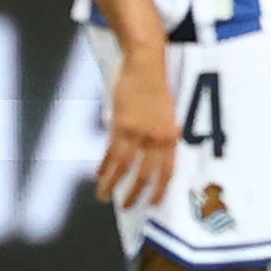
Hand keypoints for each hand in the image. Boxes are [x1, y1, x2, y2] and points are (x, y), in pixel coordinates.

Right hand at [97, 50, 179, 212]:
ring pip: (124, 167)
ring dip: (112, 184)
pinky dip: (104, 166)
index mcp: (171, 136)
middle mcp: (157, 138)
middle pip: (145, 174)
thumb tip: (148, 153)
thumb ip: (160, 133)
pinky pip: (111, 152)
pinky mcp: (121, 125)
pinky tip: (98, 175)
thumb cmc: (155, 86)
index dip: (160, 190)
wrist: (145, 64)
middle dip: (135, 194)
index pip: (167, 171)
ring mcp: (139, 132)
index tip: (153, 204)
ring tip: (104, 196)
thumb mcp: (165, 113)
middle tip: (126, 206)